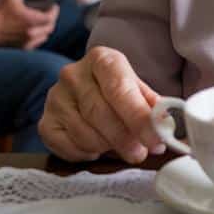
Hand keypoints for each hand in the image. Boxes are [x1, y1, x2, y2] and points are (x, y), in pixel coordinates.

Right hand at [0, 0, 57, 48]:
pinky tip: (31, 31)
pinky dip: (36, 37)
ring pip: (43, 37)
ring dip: (45, 29)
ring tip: (40, 22)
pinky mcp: (19, 48)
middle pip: (49, 28)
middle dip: (51, 19)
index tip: (53, 5)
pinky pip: (34, 44)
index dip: (54, 11)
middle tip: (48, 12)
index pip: (51, 17)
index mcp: (33, 21)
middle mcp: (32, 33)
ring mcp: (26, 43)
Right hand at [39, 46, 164, 162]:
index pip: (119, 88)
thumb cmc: (116, 91)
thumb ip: (154, 107)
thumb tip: (168, 126)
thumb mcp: (138, 90)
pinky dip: (87, 153)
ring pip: (85, 134)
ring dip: (107, 147)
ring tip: (117, 144)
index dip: (138, 117)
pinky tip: (96, 146)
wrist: (85, 90)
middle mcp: (73, 74)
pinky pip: (68, 148)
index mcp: (101, 59)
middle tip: (140, 153)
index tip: (154, 140)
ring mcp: (55, 98)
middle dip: (125, 139)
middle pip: (100, 113)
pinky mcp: (45, 122)